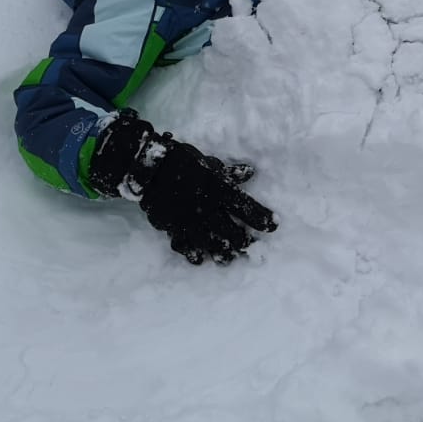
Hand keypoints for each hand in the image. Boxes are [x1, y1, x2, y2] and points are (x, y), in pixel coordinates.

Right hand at [91, 111, 276, 264]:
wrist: (150, 168)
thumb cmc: (183, 161)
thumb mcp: (209, 162)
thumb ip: (229, 173)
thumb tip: (250, 173)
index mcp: (218, 189)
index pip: (245, 207)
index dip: (261, 217)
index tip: (272, 225)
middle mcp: (206, 207)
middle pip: (230, 230)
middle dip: (242, 240)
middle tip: (250, 247)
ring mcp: (188, 220)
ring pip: (209, 242)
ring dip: (222, 252)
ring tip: (230, 259)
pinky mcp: (172, 226)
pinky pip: (184, 245)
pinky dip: (193, 254)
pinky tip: (200, 260)